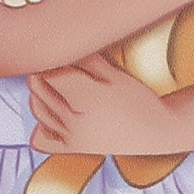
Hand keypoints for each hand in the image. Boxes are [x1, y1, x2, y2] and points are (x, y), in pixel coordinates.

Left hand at [27, 54, 179, 158]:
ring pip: (37, 110)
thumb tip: (65, 43)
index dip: (51, 59)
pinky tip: (51, 113)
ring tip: (53, 82)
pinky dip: (39, 123)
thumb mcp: (115, 75)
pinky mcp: (72, 150)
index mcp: (85, 99)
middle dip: (41, 72)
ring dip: (38, 93)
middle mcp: (74, 121)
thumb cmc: (139, 101)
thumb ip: (87, 60)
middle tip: (55, 64)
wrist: (155, 133)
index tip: (59, 53)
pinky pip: (40, 139)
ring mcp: (71, 138)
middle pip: (39, 89)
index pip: (49, 73)